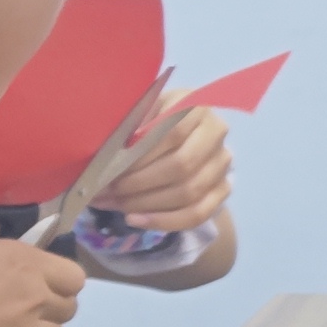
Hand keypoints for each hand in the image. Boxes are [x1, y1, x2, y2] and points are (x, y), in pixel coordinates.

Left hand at [97, 93, 233, 231]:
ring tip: (113, 204)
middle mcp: (216, 132)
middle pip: (181, 166)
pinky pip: (196, 214)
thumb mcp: (138, 114)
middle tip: (106, 192)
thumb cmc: (149, 122)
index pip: (172, 132)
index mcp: (195, 105)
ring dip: (144, 203)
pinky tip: (134, 219)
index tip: (109, 168)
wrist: (181, 136)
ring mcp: (222, 163)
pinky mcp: (223, 189)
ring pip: (188, 192)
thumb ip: (128, 128)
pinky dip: (163, 221)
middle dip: (137, 183)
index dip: (140, 155)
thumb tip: (103, 156)